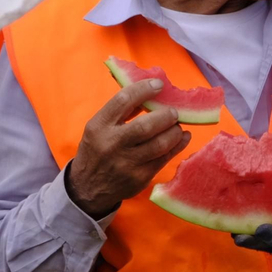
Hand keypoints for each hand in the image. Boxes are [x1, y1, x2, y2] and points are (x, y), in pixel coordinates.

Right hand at [66, 80, 188, 216]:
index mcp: (99, 126)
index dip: (144, 89)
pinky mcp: (139, 177)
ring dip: (174, 132)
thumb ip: (122, 111)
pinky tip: (182, 138)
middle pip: (146, 126)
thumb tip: (150, 92)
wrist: (88, 187)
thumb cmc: (97, 149)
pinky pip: (164, 159)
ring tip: (177, 126)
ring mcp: (126, 163)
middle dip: (166, 115)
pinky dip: (177, 146)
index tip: (159, 85)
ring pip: (159, 144)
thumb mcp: (99, 127)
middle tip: (174, 112)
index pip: (123, 101)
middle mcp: (111, 144)